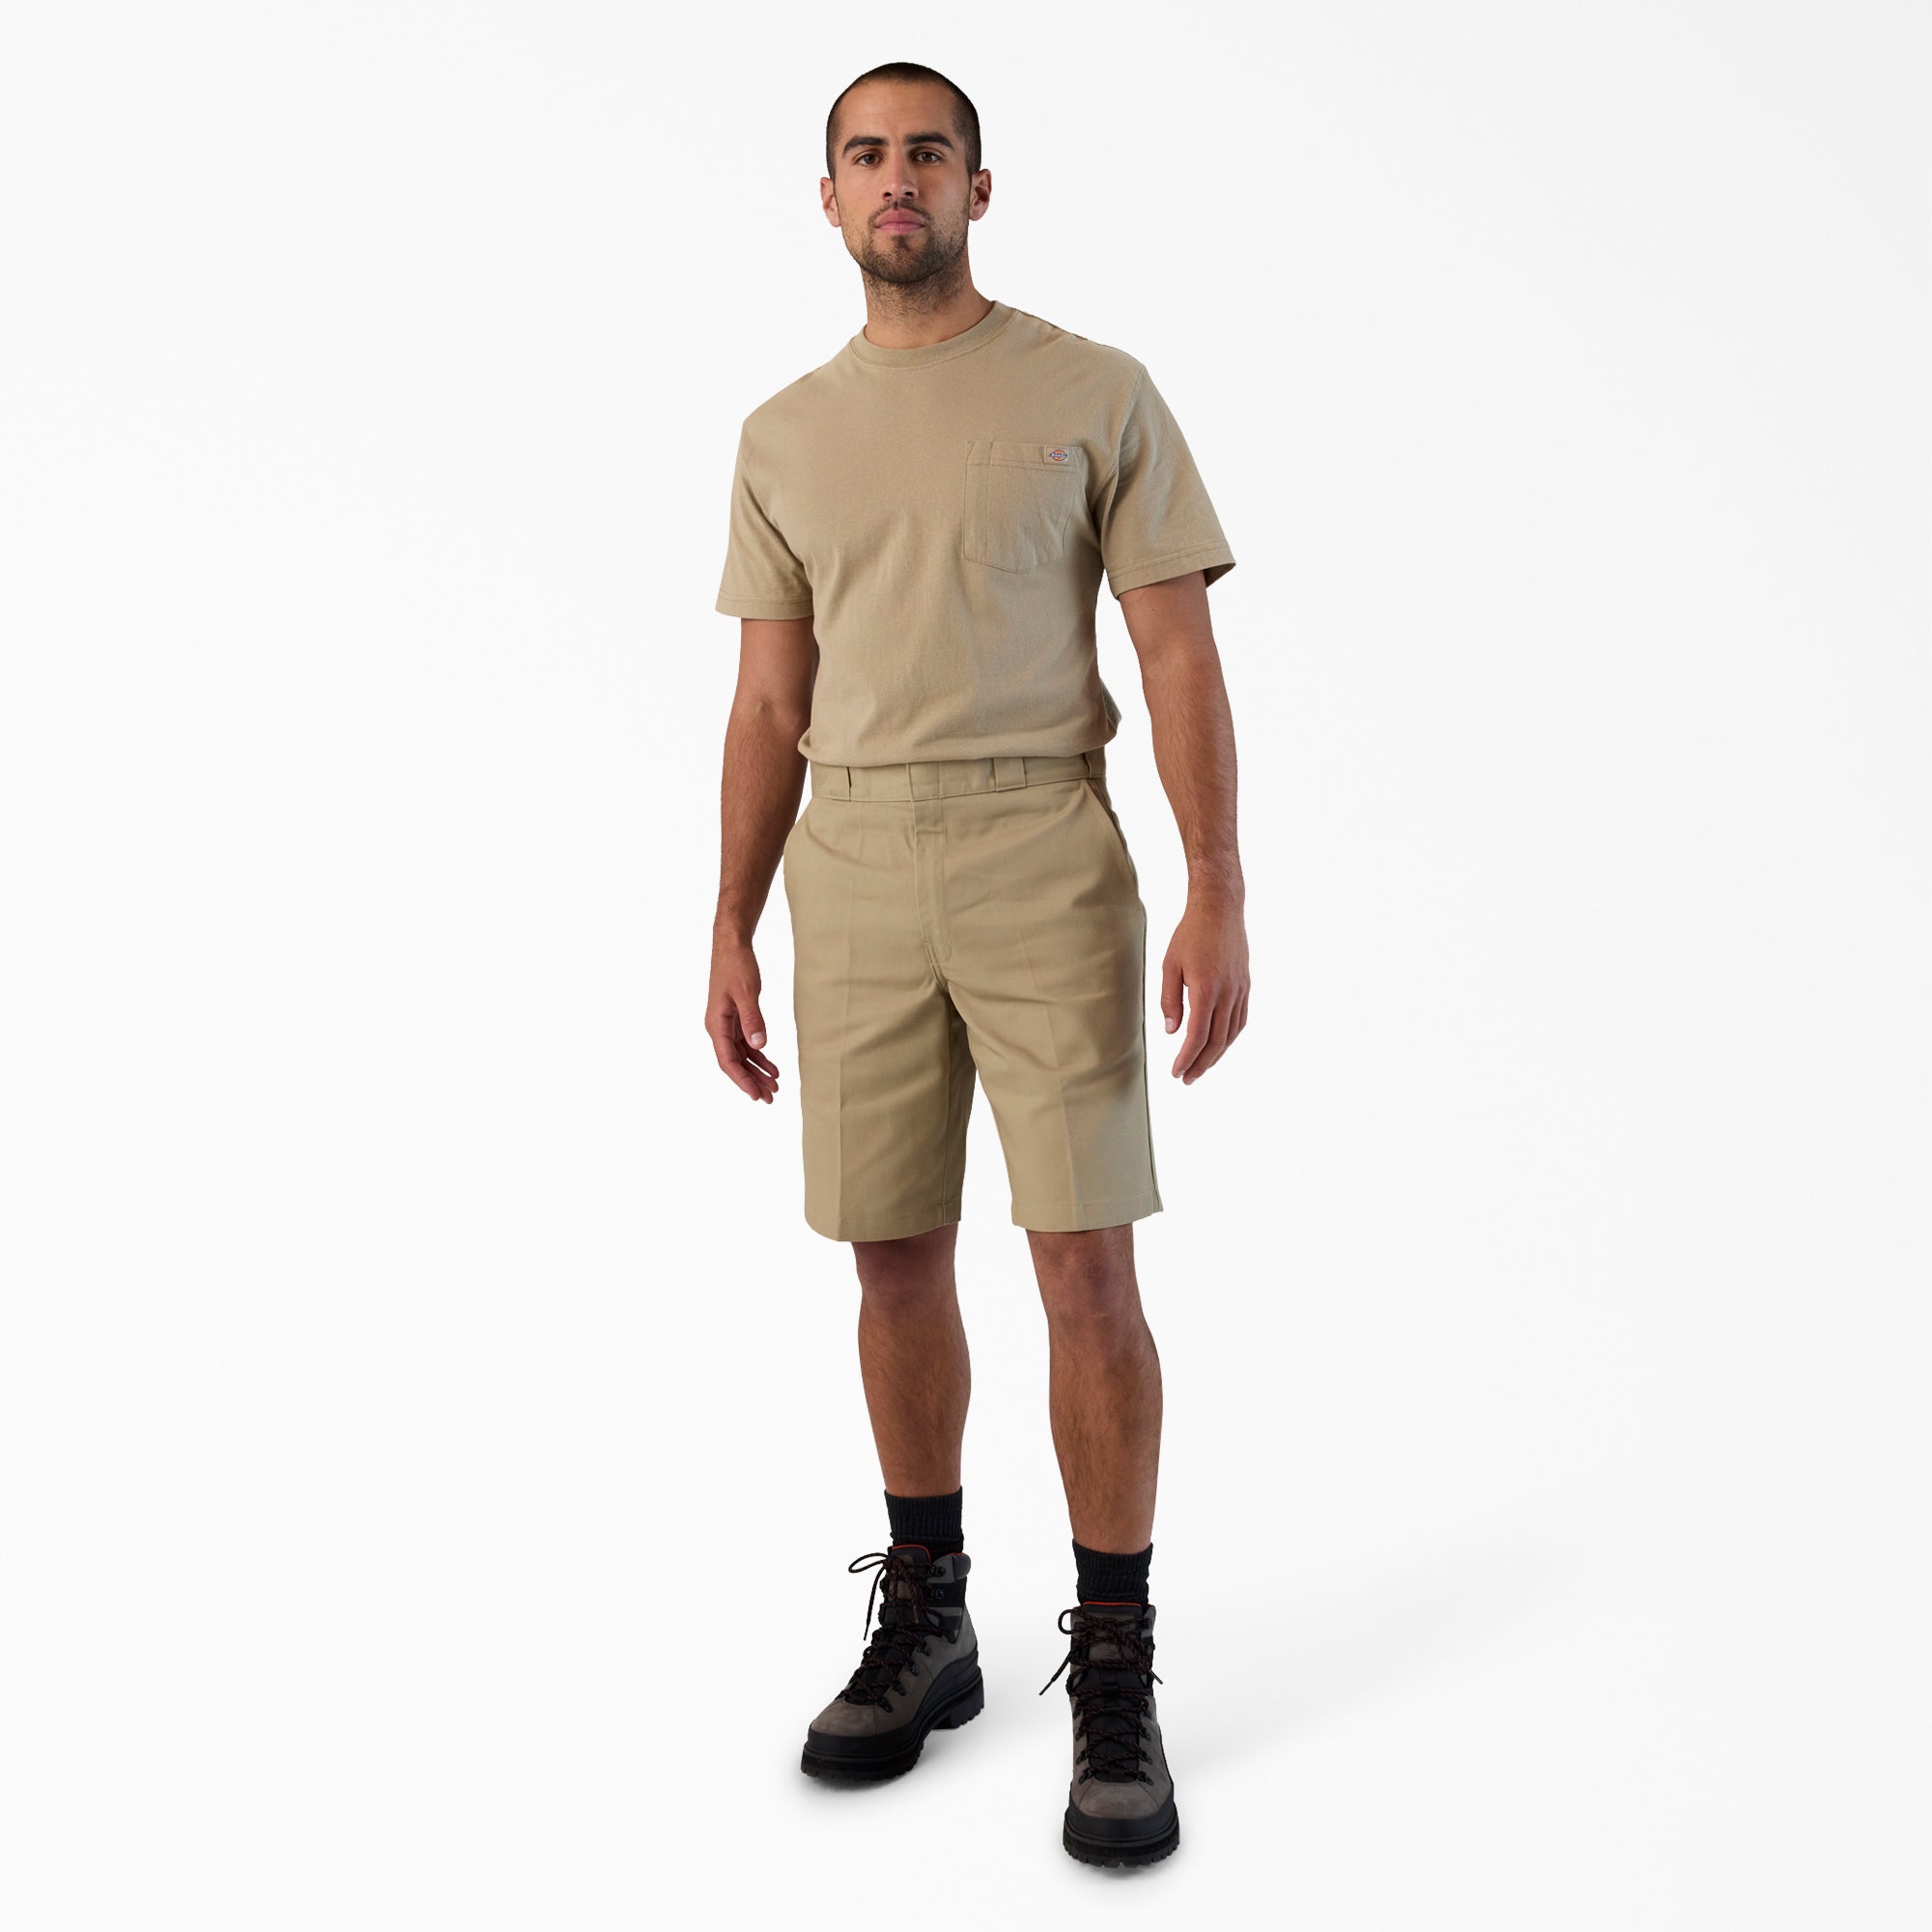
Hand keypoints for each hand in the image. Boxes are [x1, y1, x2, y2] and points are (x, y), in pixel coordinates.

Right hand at [707, 936, 781, 1101]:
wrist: (732, 945)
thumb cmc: (736, 965)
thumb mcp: (747, 992)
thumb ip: (753, 1019)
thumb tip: (759, 1046)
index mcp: (716, 1024)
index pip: (727, 1060)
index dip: (742, 1080)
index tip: (755, 1095)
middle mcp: (718, 1027)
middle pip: (735, 1062)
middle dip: (752, 1081)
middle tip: (770, 1098)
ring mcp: (727, 1024)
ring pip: (741, 1055)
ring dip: (757, 1071)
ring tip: (775, 1086)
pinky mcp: (736, 1018)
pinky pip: (746, 1043)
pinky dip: (759, 1055)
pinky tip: (772, 1066)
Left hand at [1160, 891, 1249, 1083]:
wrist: (1220, 910)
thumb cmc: (1190, 934)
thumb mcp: (1170, 965)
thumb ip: (1170, 1000)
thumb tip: (1171, 1031)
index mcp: (1206, 990)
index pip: (1197, 1036)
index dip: (1186, 1058)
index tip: (1176, 1073)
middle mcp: (1227, 994)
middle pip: (1216, 1041)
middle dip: (1201, 1064)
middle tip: (1187, 1080)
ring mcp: (1240, 991)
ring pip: (1231, 1034)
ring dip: (1217, 1055)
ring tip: (1201, 1067)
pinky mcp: (1246, 986)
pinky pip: (1240, 1020)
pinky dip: (1230, 1037)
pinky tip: (1220, 1044)